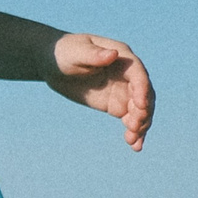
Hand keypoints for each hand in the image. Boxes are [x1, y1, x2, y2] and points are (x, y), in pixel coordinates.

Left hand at [47, 33, 153, 150]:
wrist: (53, 64)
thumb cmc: (64, 52)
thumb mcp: (76, 52)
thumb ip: (94, 54)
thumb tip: (113, 54)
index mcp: (122, 56)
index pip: (138, 74)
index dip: (142, 89)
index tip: (141, 105)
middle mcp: (128, 74)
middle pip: (144, 94)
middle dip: (143, 111)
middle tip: (134, 127)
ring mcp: (124, 90)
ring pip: (140, 109)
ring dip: (141, 124)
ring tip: (133, 141)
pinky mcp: (116, 104)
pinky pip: (130, 118)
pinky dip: (134, 131)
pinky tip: (135, 145)